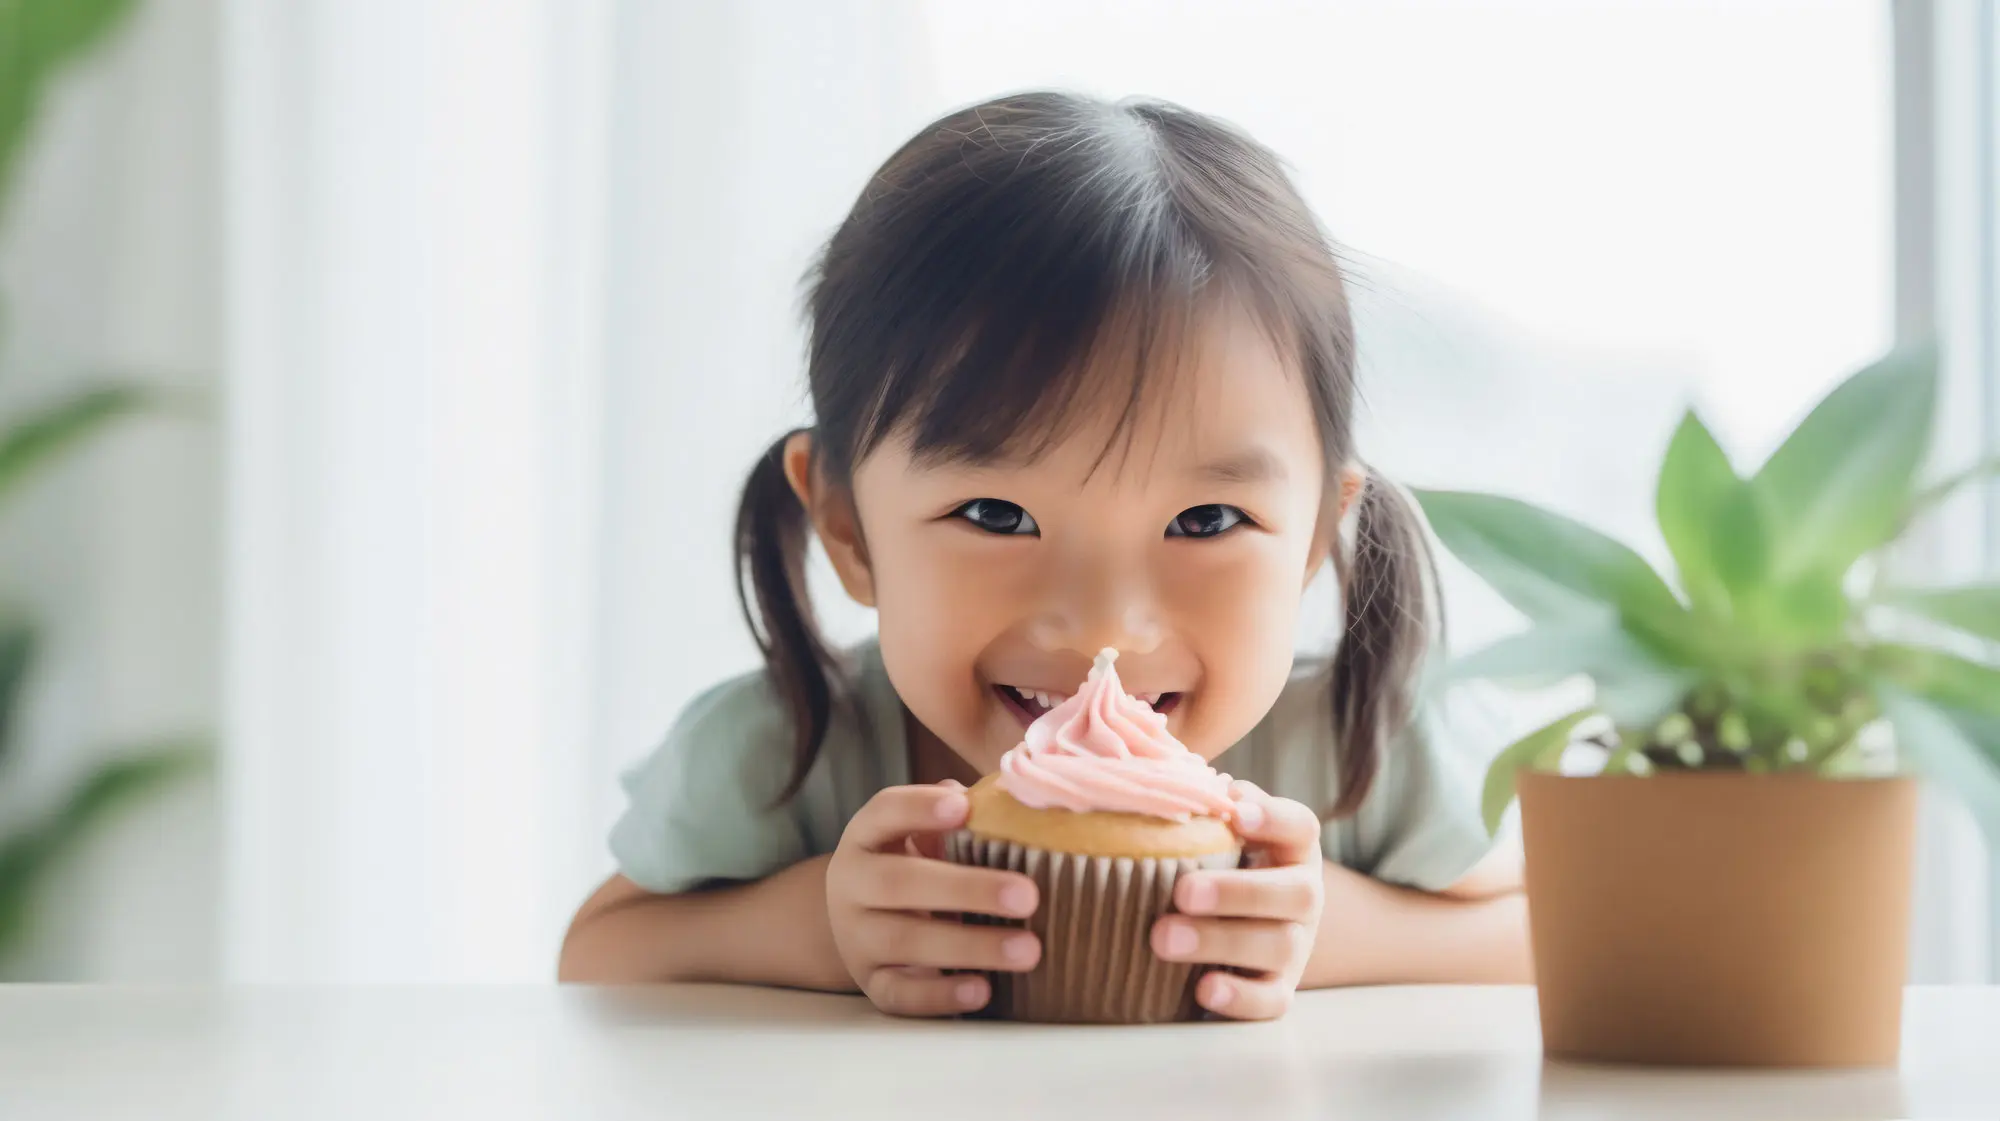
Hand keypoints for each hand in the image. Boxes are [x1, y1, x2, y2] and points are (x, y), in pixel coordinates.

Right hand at [825, 781, 1042, 1016]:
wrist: (860, 925)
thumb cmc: (915, 869)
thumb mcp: (924, 838)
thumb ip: (959, 819)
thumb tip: (1011, 804)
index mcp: (867, 837)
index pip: (884, 813)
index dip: (919, 808)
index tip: (964, 808)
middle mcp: (852, 885)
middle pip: (899, 883)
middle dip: (966, 890)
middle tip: (1027, 896)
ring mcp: (857, 938)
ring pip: (904, 942)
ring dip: (969, 946)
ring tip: (1027, 950)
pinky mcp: (871, 984)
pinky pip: (900, 995)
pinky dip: (940, 996)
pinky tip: (983, 989)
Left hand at [1150, 781, 1324, 1019]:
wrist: (1233, 935)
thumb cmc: (1216, 867)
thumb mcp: (1218, 836)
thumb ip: (1209, 810)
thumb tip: (1194, 784)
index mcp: (1292, 850)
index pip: (1300, 827)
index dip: (1273, 819)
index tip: (1234, 814)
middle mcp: (1303, 896)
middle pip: (1294, 892)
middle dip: (1237, 892)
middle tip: (1183, 892)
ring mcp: (1297, 947)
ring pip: (1280, 946)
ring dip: (1221, 941)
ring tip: (1163, 939)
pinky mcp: (1278, 991)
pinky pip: (1271, 1001)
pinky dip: (1240, 998)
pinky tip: (1203, 989)